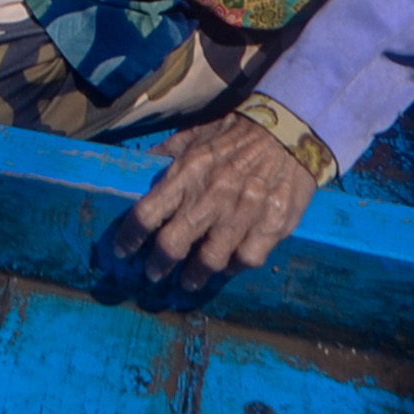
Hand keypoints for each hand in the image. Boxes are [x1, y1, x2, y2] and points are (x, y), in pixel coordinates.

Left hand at [110, 113, 314, 288]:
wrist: (290, 131)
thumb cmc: (237, 135)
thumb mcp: (195, 135)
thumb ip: (167, 154)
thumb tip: (139, 165)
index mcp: (189, 172)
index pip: (147, 213)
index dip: (129, 238)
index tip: (123, 252)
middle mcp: (213, 195)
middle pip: (173, 244)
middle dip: (157, 266)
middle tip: (153, 274)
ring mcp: (244, 212)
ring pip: (210, 260)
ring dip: (195, 276)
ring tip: (189, 281)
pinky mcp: (272, 224)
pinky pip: (246, 260)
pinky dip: (234, 268)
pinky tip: (228, 266)